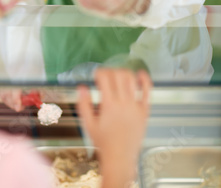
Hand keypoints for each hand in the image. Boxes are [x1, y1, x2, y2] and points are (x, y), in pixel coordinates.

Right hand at [77, 68, 150, 187]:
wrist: (120, 158)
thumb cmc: (104, 142)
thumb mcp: (88, 124)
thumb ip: (83, 104)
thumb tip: (81, 87)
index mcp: (109, 106)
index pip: (105, 78)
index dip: (99, 72)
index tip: (96, 75)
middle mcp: (124, 103)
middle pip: (119, 75)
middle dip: (110, 71)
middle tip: (106, 76)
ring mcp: (136, 106)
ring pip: (132, 79)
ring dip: (124, 73)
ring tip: (118, 76)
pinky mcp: (145, 111)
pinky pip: (148, 91)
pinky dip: (145, 80)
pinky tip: (140, 74)